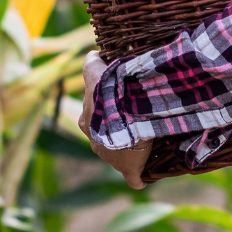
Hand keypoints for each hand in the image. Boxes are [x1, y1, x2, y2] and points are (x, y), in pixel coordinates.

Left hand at [81, 51, 151, 189]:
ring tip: (144, 143)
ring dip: (128, 150)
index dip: (104, 110)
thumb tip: (92, 53)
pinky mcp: (127, 168)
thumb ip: (91, 63)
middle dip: (114, 131)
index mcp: (87, 121)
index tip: (117, 104)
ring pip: (117, 155)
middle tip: (134, 121)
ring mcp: (110, 157)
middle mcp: (95, 140)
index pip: (93, 116)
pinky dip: (137, 178)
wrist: (118, 118)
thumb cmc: (107, 94)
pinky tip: (143, 178)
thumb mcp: (95, 73)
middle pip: (104, 137)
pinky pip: (133, 177)